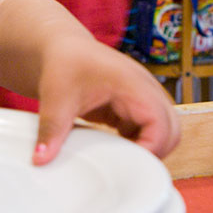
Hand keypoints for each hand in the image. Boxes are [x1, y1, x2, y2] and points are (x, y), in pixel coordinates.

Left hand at [31, 43, 179, 164]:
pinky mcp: (134, 106)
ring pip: (165, 132)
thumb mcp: (55, 98)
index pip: (161, 124)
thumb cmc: (62, 63)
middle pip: (172, 131)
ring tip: (116, 157)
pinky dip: (137, 143)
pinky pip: (149, 131)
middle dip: (153, 152)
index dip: (150, 148)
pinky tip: (113, 149)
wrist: (60, 47)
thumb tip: (40, 160)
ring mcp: (143, 98)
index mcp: (133, 84)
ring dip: (146, 148)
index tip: (126, 164)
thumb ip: (51, 130)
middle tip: (122, 165)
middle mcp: (145, 90)